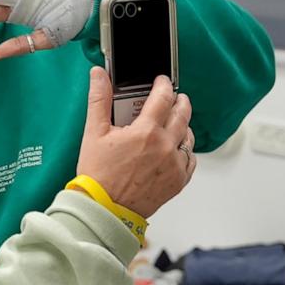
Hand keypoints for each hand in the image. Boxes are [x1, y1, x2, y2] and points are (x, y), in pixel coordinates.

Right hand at [76, 67, 195, 218]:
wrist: (105, 209)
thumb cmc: (98, 175)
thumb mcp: (93, 133)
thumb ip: (99, 99)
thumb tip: (99, 75)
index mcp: (146, 131)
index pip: (163, 97)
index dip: (163, 85)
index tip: (161, 82)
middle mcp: (165, 146)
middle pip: (182, 113)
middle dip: (179, 101)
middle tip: (174, 97)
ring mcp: (174, 165)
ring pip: (188, 136)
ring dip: (183, 125)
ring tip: (173, 123)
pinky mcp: (178, 181)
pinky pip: (190, 160)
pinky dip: (185, 150)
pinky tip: (174, 149)